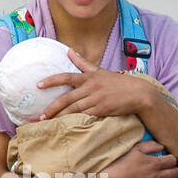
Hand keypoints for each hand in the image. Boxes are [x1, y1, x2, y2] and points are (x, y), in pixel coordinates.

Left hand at [38, 49, 156, 119]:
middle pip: (66, 98)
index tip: (38, 84)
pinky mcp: (102, 110)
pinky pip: (84, 116)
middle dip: (52, 107)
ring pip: (73, 109)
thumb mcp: (100, 71)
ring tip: (47, 122)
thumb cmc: (119, 83)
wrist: (139, 94)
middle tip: (40, 115)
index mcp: (89, 77)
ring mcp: (96, 99)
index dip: (52, 80)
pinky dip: (73, 121)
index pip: (66, 77)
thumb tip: (70, 51)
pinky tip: (65, 126)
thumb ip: (83, 63)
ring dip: (59, 116)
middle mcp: (91, 87)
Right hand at [100, 140, 177, 177]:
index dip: (174, 160)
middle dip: (177, 172)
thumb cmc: (120, 163)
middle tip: (175, 172)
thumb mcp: (134, 149)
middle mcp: (157, 176)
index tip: (171, 161)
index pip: (173, 160)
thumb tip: (162, 147)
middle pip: (176, 173)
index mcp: (154, 163)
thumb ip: (150, 146)